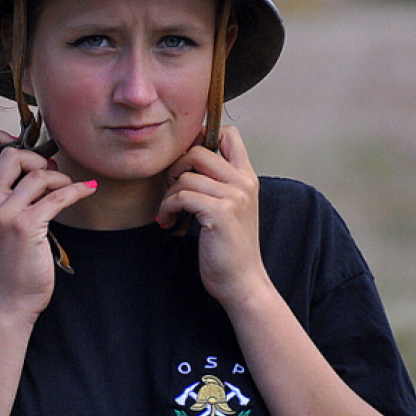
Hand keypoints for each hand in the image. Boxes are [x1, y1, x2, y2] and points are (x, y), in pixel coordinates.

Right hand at [0, 131, 96, 322]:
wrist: (8, 301)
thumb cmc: (9, 264)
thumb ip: (6, 199)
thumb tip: (37, 169)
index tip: (14, 140)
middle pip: (10, 156)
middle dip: (35, 158)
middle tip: (48, 174)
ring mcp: (5, 215)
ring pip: (38, 175)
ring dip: (60, 178)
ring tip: (67, 189)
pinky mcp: (27, 227)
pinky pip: (58, 196)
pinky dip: (77, 189)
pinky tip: (87, 190)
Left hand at [157, 126, 268, 307]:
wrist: (242, 280)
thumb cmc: (229, 246)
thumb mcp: (230, 207)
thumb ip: (217, 183)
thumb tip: (185, 161)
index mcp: (246, 177)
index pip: (229, 135)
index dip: (201, 137)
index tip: (184, 160)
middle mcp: (243, 182)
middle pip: (199, 151)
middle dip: (175, 167)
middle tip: (171, 188)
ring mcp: (234, 196)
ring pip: (186, 176)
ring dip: (168, 194)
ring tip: (169, 211)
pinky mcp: (220, 212)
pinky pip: (182, 195)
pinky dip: (168, 207)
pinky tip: (169, 220)